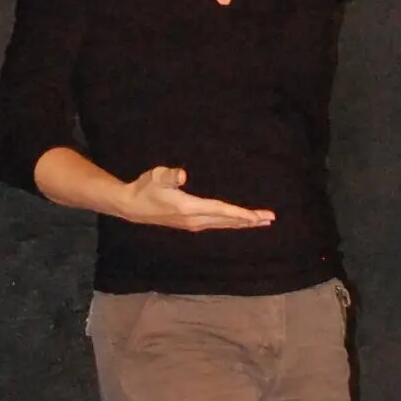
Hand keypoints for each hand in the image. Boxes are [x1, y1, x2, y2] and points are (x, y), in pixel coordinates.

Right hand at [120, 166, 274, 231]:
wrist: (131, 206)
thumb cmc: (145, 187)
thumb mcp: (156, 176)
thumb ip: (170, 175)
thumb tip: (182, 175)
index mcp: (189, 207)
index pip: (221, 211)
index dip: (241, 214)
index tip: (258, 217)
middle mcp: (194, 219)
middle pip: (227, 220)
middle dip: (249, 220)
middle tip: (270, 219)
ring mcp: (192, 224)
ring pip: (223, 224)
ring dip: (242, 223)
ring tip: (260, 222)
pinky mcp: (190, 224)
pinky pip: (217, 224)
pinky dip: (231, 223)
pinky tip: (237, 222)